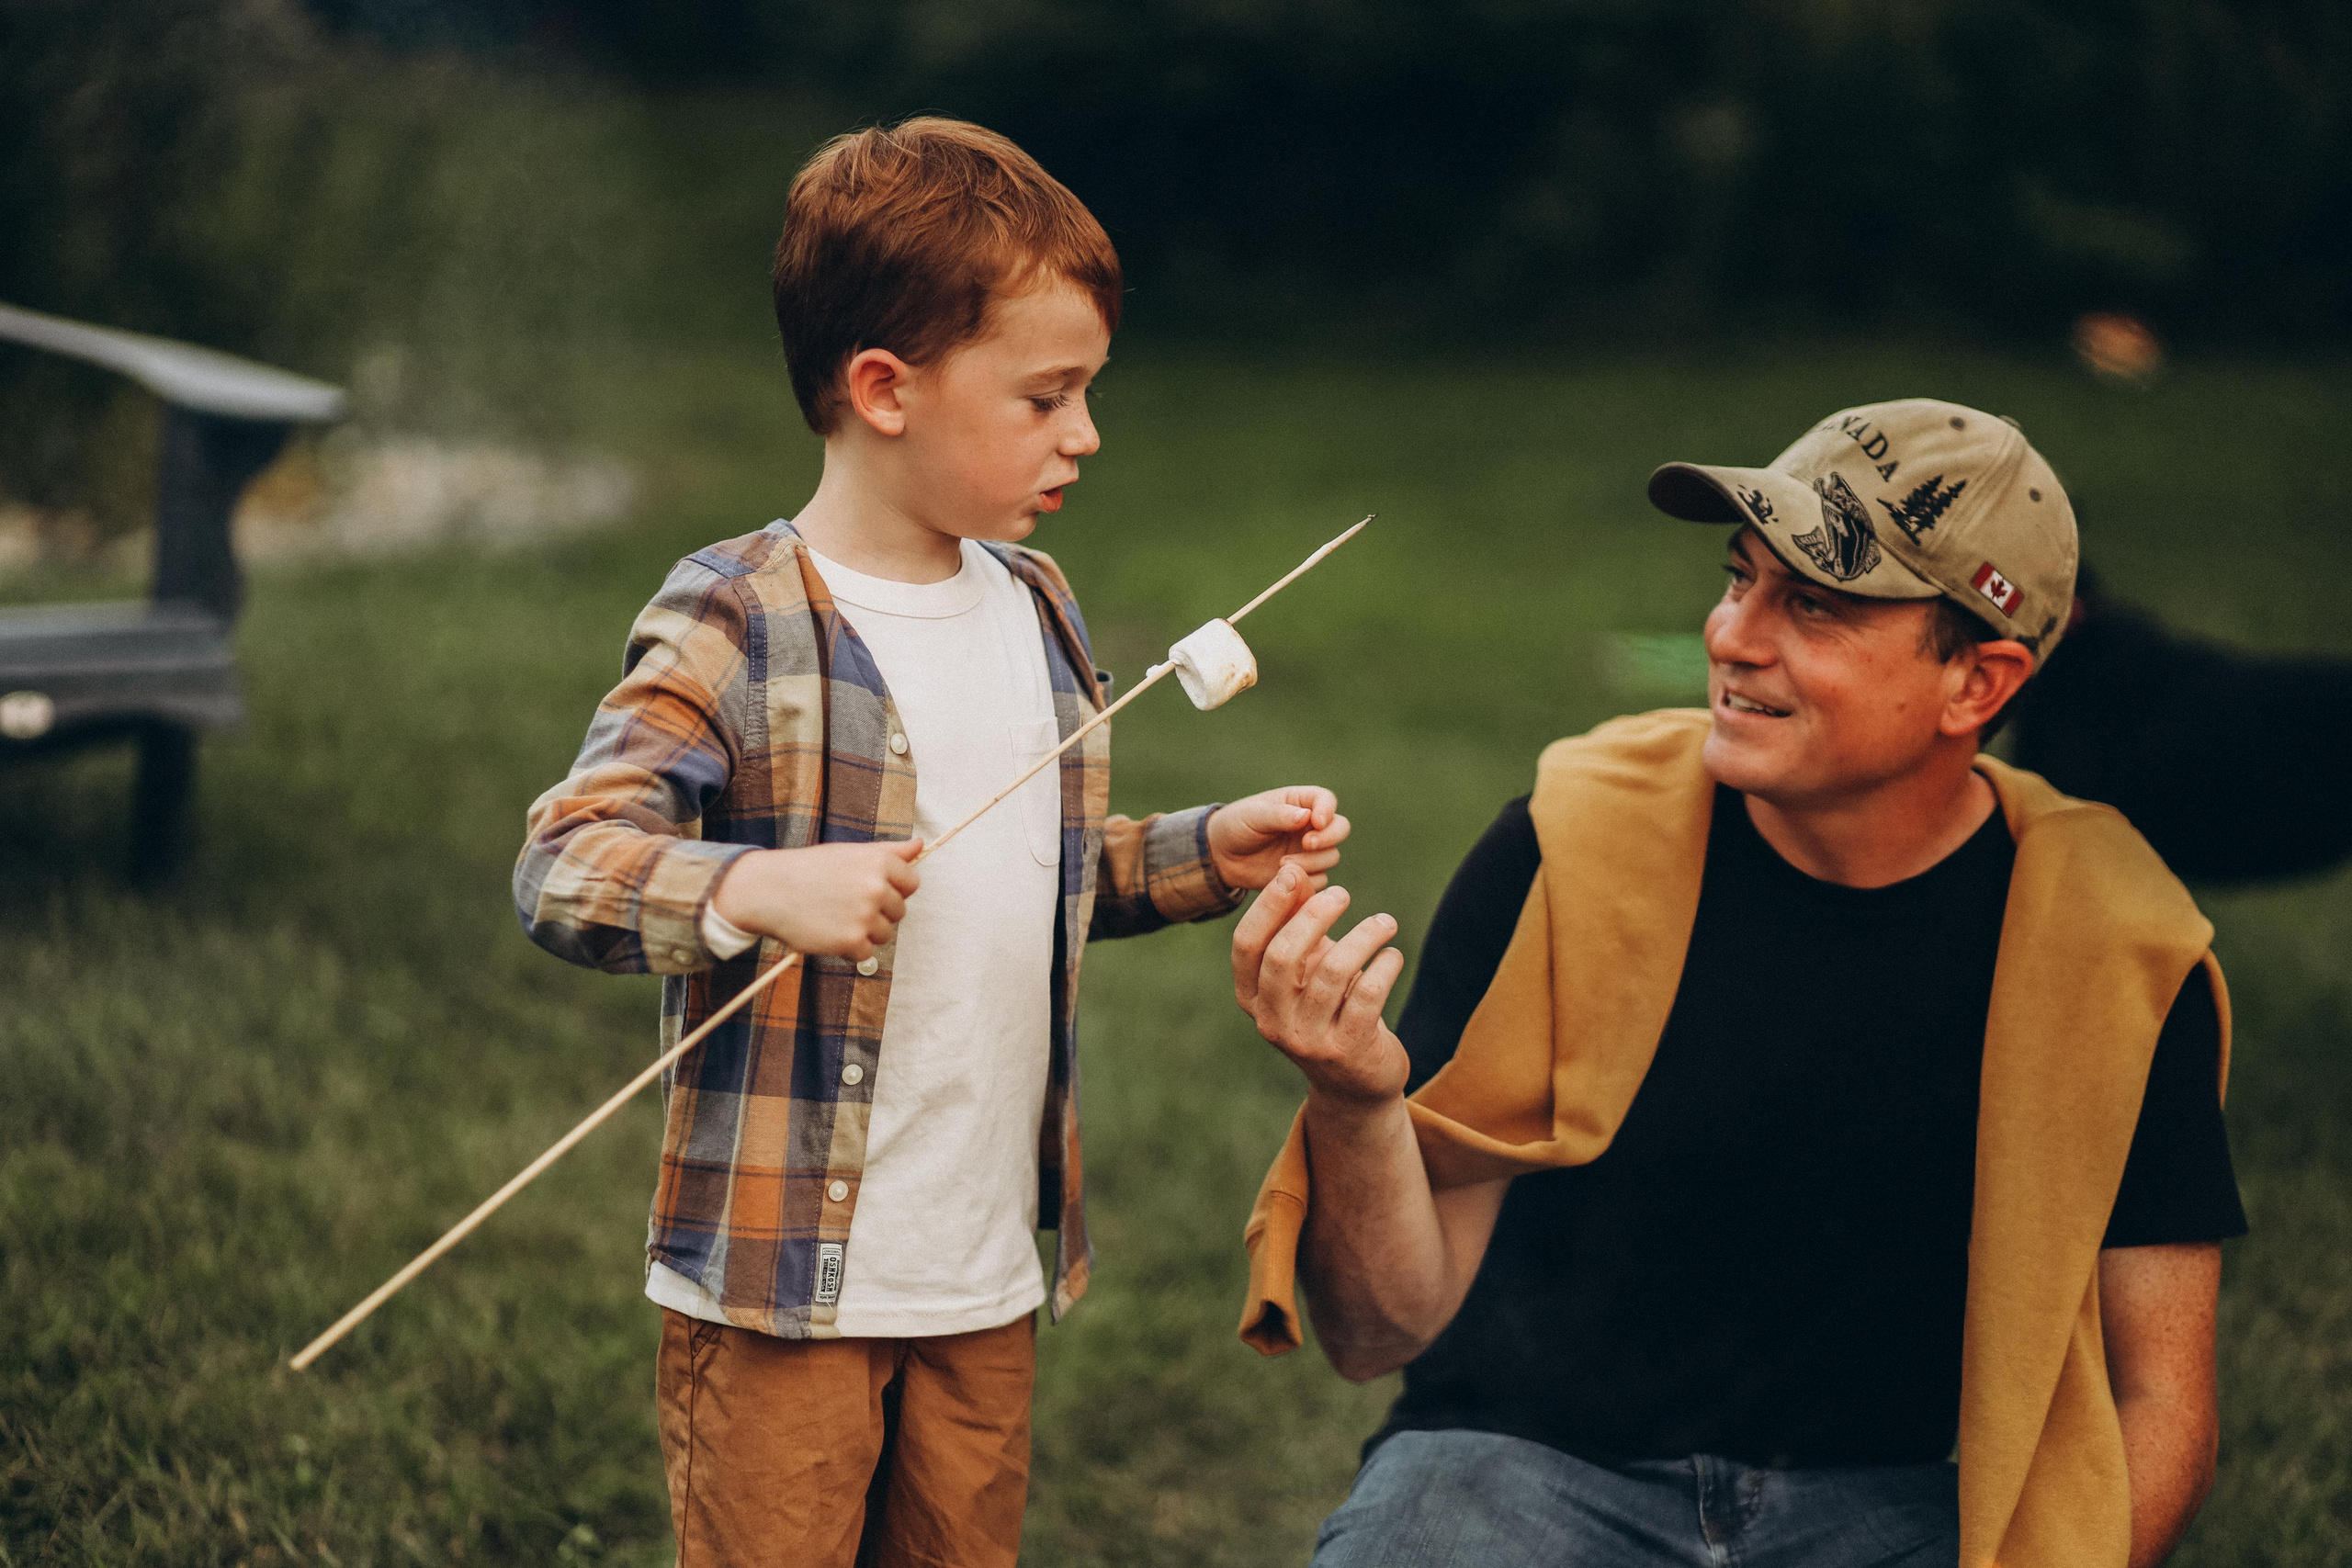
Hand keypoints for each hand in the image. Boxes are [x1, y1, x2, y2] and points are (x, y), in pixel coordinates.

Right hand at [710, 838, 922, 959]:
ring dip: (864, 931)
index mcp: (880, 862)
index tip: (869, 889)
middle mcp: (876, 887)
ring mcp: (865, 916)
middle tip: (845, 903)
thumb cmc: (810, 869)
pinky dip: (849, 948)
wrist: (769, 890)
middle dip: (877, 911)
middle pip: (899, 912)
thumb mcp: (850, 853)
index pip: (911, 884)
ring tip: (835, 917)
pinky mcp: (852, 941)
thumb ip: (890, 852)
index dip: (892, 889)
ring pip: (884, 933)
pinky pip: (866, 952)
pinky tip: (828, 932)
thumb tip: (920, 845)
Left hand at [1207, 785, 1349, 892]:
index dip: (1327, 810)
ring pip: (1332, 856)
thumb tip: (1307, 816)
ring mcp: (1309, 850)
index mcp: (1299, 802)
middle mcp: (1310, 825)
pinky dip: (1307, 881)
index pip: (1326, 800)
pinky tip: (1284, 878)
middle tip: (1307, 844)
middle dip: (1328, 837)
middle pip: (1340, 828)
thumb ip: (1279, 815)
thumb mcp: (1253, 816)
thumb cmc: (1236, 826)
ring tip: (1282, 863)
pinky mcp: (1305, 873)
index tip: (1317, 822)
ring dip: (1312, 861)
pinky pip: (1320, 879)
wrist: (1221, 858)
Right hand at [1232, 863, 1409, 1108]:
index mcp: (1252, 999)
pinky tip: (1394, 955)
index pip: (1246, 946)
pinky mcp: (1348, 1050)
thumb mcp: (1305, 969)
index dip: (1268, 906)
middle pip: (1283, 956)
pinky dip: (1384, 966)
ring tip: (1385, 922)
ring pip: (1332, 972)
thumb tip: (1292, 870)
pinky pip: (1367, 994)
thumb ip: (1295, 924)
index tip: (1293, 872)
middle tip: (1343, 894)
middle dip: (1314, 915)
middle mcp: (1272, 1022)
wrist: (1354, 1083)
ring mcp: (1308, 1041)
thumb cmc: (1327, 1009)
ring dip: (1363, 936)